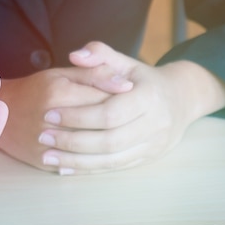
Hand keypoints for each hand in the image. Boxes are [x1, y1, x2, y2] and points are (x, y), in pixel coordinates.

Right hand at [0, 62, 132, 171]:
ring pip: (92, 149)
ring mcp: (46, 143)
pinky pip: (78, 165)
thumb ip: (95, 74)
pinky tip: (105, 153)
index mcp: (58, 92)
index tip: (133, 99)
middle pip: (101, 126)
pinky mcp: (43, 161)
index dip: (123, 100)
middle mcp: (51, 119)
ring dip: (111, 144)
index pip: (104, 99)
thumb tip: (126, 85)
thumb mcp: (63, 73)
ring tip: (120, 135)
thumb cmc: (35, 89)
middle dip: (121, 123)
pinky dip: (95, 160)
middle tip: (131, 119)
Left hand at [36, 41, 224, 173]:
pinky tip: (65, 168)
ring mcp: (154, 144)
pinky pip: (115, 168)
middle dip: (73, 140)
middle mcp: (155, 123)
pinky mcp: (148, 158)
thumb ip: (99, 54)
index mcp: (148, 96)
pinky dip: (88, 169)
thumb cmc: (143, 78)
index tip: (49, 113)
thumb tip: (74, 55)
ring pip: (111, 159)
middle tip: (43, 136)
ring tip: (47, 156)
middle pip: (109, 140)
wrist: (181, 98)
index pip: (109, 112)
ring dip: (76, 161)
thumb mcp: (124, 61)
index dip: (78, 115)